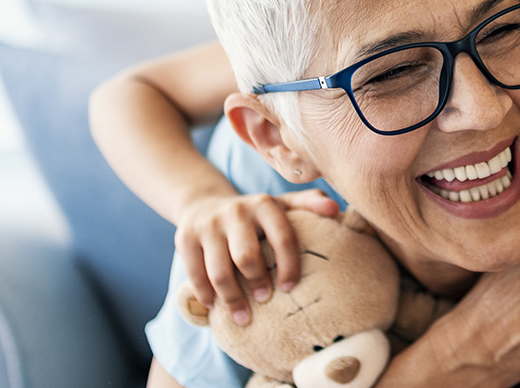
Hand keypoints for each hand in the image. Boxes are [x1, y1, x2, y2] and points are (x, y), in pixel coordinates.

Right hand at [173, 188, 339, 325]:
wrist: (203, 202)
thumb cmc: (254, 214)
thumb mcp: (280, 204)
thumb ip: (308, 205)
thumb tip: (335, 209)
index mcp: (264, 204)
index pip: (282, 237)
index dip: (289, 265)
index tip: (290, 288)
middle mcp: (235, 211)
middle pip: (246, 257)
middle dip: (257, 283)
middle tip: (265, 300)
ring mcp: (207, 225)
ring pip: (219, 270)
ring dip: (232, 298)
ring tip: (243, 317)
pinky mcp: (184, 238)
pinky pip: (194, 273)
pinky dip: (205, 294)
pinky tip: (215, 307)